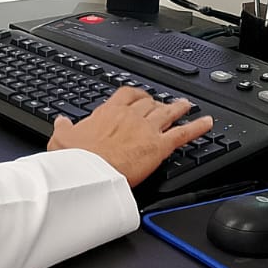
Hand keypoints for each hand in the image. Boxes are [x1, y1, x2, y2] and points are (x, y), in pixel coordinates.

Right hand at [47, 87, 212, 187]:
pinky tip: (207, 124)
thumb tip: (60, 121)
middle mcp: (130, 117)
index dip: (135, 95)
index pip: (126, 96)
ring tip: (187, 106)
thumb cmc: (76, 158)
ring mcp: (146, 130)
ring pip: (167, 113)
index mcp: (108, 113)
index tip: (138, 97)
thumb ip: (63, 128)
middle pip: (149, 103)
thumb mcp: (61, 138)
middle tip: (164, 103)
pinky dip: (197, 128)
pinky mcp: (159, 146)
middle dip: (157, 102)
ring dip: (179, 108)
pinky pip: (183, 134)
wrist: (90, 172)